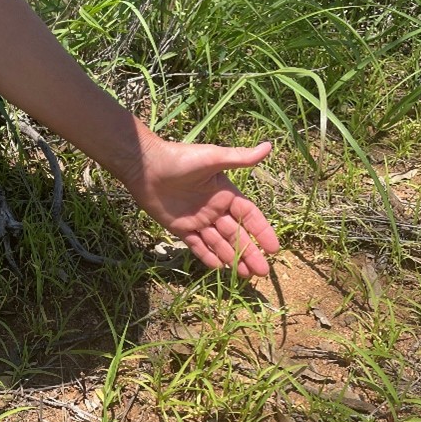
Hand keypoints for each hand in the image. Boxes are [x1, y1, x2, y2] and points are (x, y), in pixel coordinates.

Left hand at [119, 139, 279, 277]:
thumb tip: (268, 146)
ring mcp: (197, 220)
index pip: (249, 216)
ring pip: (218, 243)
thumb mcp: (213, 158)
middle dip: (250, 253)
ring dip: (232, 258)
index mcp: (225, 193)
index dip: (261, 232)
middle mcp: (214, 209)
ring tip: (245, 275)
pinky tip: (219, 269)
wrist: (146, 167)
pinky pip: (197, 245)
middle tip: (262, 272)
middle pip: (236, 234)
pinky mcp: (180, 228)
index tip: (274, 249)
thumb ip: (240, 158)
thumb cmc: (181, 159)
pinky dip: (207, 256)